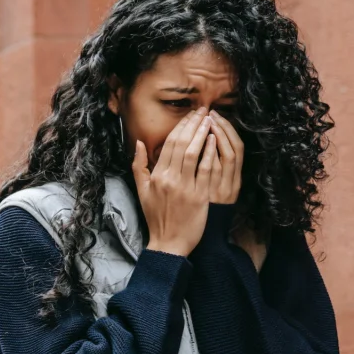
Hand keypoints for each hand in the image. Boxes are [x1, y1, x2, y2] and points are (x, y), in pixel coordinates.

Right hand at [132, 108, 217, 255]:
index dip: (181, 126)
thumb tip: (139, 144)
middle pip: (182, 144)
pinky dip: (210, 153)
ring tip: (210, 120)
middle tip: (203, 111)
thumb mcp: (142, 191)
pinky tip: (215, 140)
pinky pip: (205, 170)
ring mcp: (185, 187)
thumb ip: (139, 166)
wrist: (169, 242)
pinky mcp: (199, 196)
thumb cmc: (156, 217)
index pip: (169, 144)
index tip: (191, 115)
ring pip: (194, 153)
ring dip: (202, 134)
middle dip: (193, 124)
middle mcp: (170, 179)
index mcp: (156, 176)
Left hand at [207, 111, 243, 203]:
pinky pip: (213, 170)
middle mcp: (231, 182)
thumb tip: (206, 142)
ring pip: (228, 157)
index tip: (215, 115)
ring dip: (219, 137)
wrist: (197, 237)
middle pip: (233, 148)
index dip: (227, 129)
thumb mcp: (213, 189)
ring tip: (207, 121)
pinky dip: (211, 155)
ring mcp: (222, 188)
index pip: (237, 147)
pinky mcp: (210, 195)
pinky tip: (204, 142)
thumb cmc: (202, 212)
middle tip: (210, 113)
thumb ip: (212, 168)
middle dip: (222, 128)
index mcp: (233, 179)